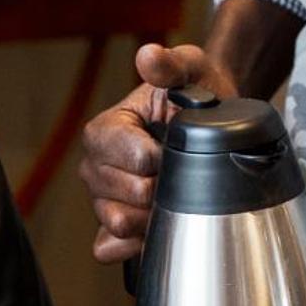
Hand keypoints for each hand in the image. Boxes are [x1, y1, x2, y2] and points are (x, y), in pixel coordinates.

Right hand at [79, 42, 237, 262]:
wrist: (211, 118)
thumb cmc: (196, 90)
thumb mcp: (190, 68)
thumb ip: (169, 64)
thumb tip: (148, 56)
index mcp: (104, 131)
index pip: (132, 160)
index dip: (164, 159)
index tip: (182, 147)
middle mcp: (94, 166)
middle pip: (128, 196)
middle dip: (164, 189)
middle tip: (183, 170)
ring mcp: (100, 198)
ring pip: (119, 224)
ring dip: (154, 217)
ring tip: (175, 193)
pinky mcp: (111, 226)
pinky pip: (109, 249)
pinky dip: (134, 245)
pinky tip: (160, 224)